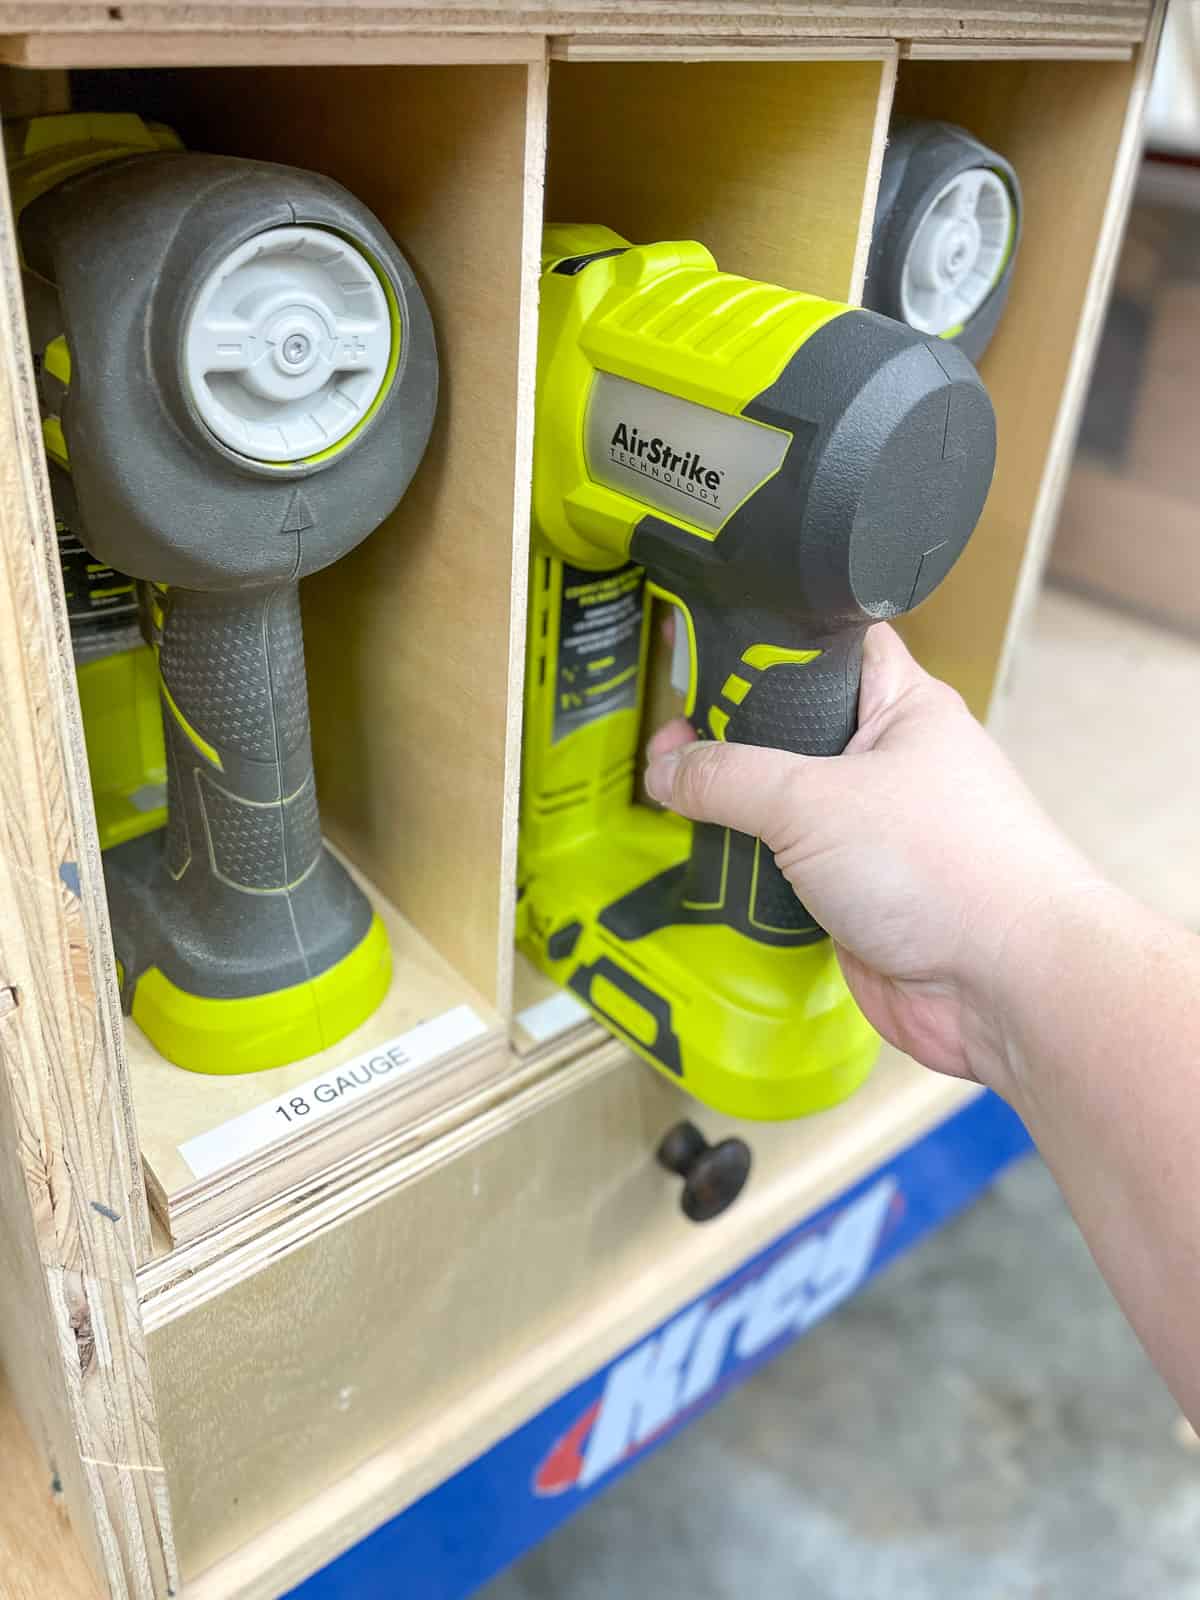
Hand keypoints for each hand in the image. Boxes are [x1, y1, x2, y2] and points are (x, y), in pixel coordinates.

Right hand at [644, 624, 1102, 1093]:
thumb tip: (667, 769)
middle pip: (791, 729)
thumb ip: (730, 778)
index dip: (762, 645)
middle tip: (668, 744)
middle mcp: (889, 762)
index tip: (696, 653)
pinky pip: (788, 867)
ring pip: (784, 803)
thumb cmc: (943, 867)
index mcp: (901, 707)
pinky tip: (709, 863)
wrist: (1004, 985)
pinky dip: (752, 869)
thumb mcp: (814, 802)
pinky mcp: (857, 893)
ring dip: (736, 809)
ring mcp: (873, 830)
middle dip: (729, 737)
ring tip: (671, 800)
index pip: (825, 648)